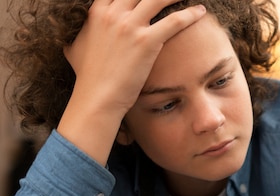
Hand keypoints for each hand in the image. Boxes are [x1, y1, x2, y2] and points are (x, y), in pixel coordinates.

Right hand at [58, 0, 206, 164]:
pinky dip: (190, 14)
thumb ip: (83, 32)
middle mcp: (113, 14)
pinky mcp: (146, 41)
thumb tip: (80, 32)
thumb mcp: (76, 47)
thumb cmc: (88, 77)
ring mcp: (129, 26)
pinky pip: (174, 21)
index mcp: (98, 11)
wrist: (97, 97)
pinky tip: (200, 11)